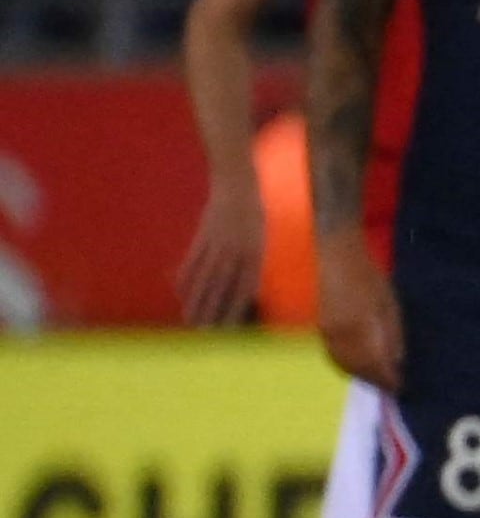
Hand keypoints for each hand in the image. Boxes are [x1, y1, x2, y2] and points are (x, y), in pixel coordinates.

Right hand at [176, 176, 266, 325]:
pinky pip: (193, 261)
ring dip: (197, 300)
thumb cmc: (253, 214)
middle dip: (213, 312)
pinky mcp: (204, 235)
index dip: (234, 310)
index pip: (244, 289)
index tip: (228, 329)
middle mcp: (237, 250)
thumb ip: (252, 263)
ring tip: (190, 319)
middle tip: (205, 334)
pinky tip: (180, 293)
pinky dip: (186, 278)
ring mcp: (218, 243)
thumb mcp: (260, 239)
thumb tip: (248, 291)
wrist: (238, 183)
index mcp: (255, 253)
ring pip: (205, 277)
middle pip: (222, 288)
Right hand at [314, 230, 400, 390]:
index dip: (387, 379)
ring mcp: (327, 332)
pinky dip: (345, 365)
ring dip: (359, 375)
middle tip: (390, 387)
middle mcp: (341, 336)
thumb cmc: (367, 276)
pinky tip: (356, 366)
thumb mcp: (389, 304)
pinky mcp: (320, 328)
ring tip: (375, 380)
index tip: (400, 388)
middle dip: (374, 380)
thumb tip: (397, 361)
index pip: (376, 364)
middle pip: (358, 368)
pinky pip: (332, 355)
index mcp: (362, 329)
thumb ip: (392, 335)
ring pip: (343, 364)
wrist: (334, 255)